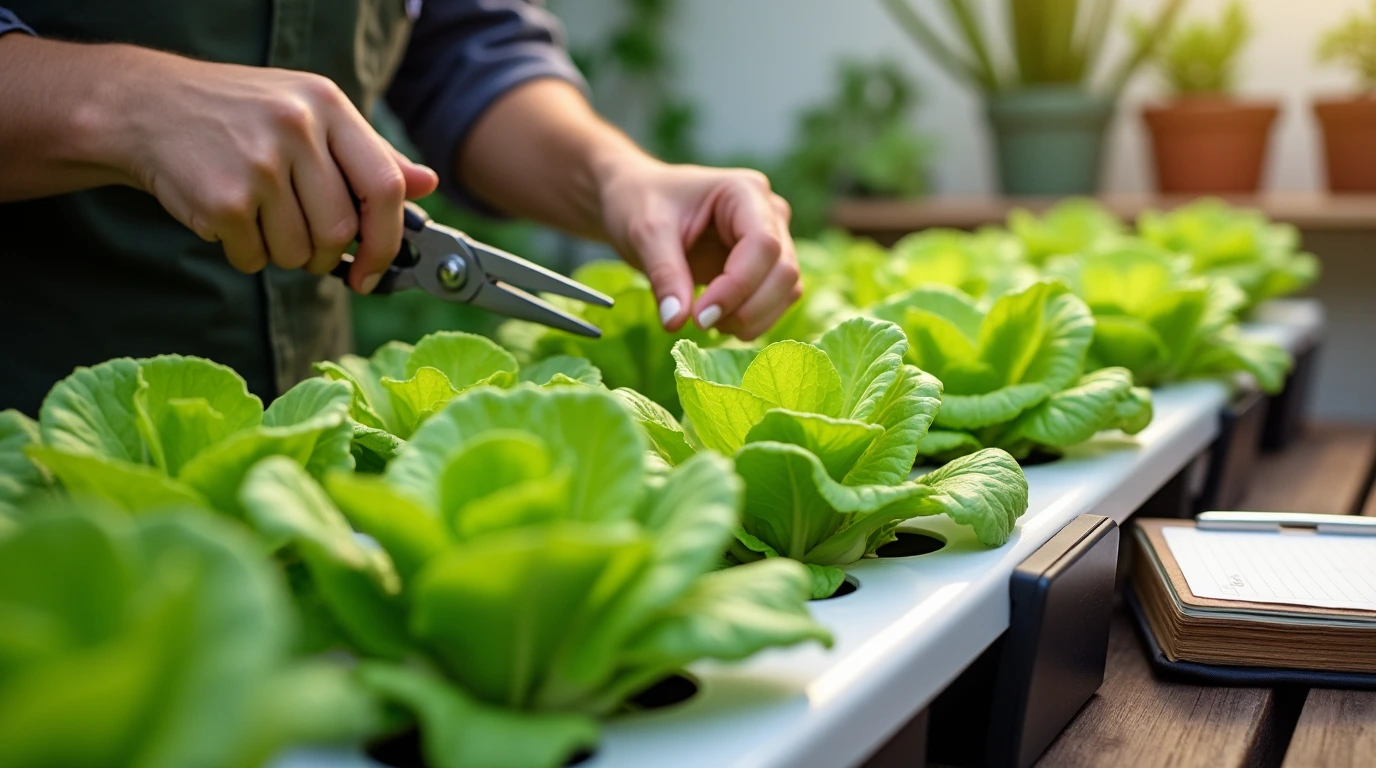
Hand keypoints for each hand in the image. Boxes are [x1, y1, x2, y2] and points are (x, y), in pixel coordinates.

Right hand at [100, 47, 437, 291]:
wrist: (145, 107)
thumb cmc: (240, 116)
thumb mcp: (309, 115)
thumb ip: (369, 153)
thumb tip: (426, 184)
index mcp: (328, 105)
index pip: (385, 187)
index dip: (388, 240)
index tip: (376, 270)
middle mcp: (296, 128)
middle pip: (341, 231)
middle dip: (326, 255)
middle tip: (304, 245)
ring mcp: (258, 163)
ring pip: (299, 252)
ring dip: (283, 254)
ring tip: (259, 218)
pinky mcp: (222, 199)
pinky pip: (255, 258)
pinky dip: (246, 254)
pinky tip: (228, 219)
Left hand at [598, 160, 799, 339]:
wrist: (639, 201)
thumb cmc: (640, 203)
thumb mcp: (645, 234)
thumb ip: (664, 276)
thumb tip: (676, 323)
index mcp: (745, 191)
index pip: (763, 244)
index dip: (737, 286)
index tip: (700, 317)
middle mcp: (769, 213)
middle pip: (784, 271)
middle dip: (747, 308)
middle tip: (700, 324)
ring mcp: (773, 239)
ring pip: (788, 289)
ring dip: (753, 318)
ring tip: (707, 323)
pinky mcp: (766, 266)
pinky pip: (778, 299)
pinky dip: (754, 320)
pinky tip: (719, 321)